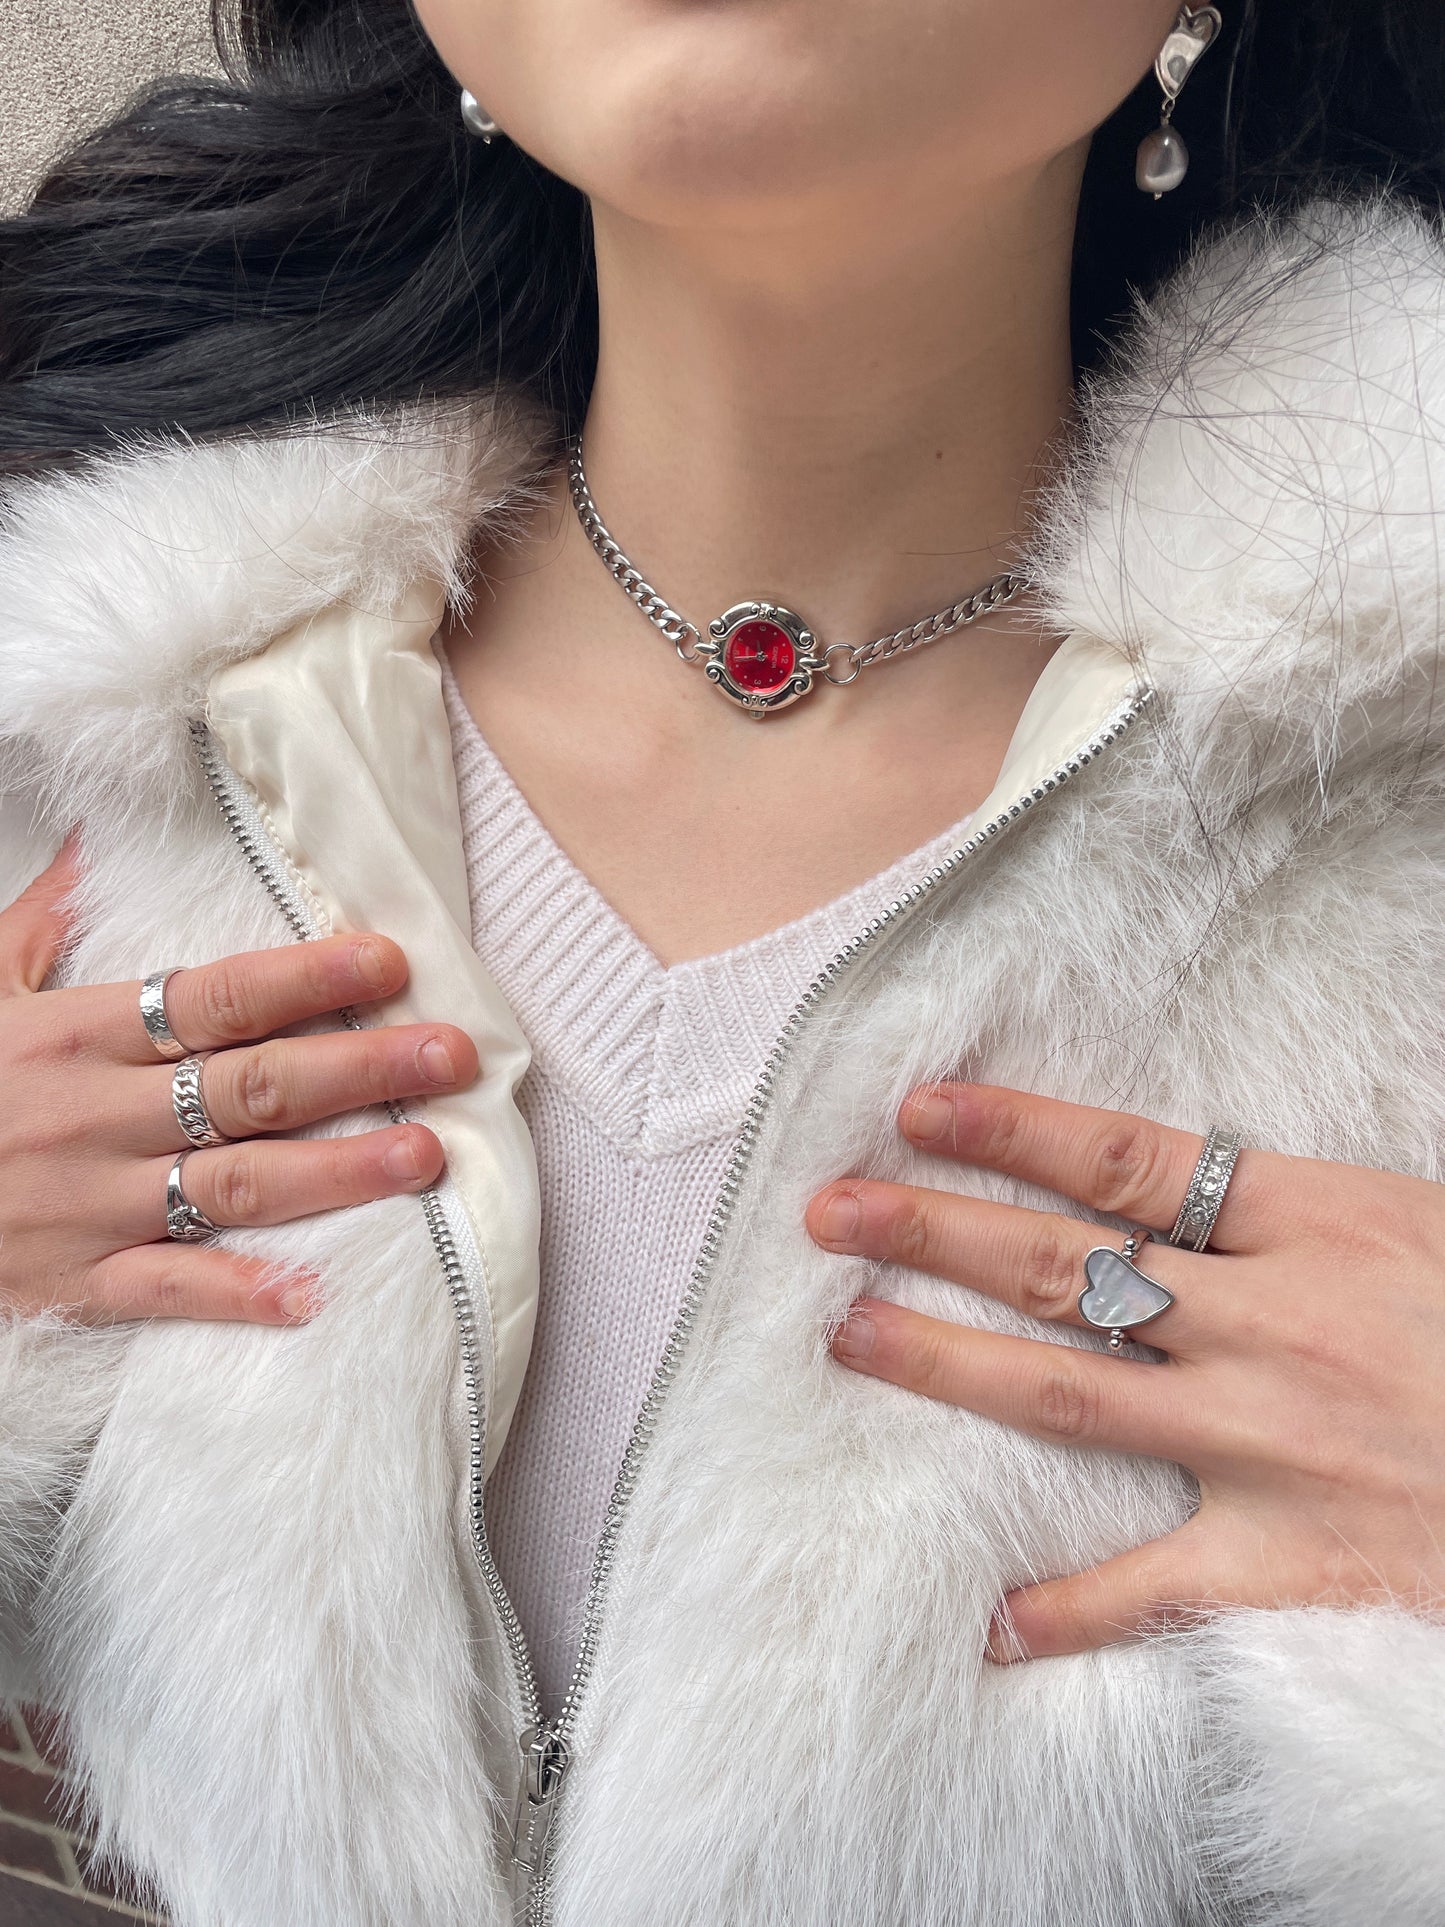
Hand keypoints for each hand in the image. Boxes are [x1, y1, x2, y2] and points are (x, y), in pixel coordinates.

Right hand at [0, 832, 478, 1324]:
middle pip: (252, 1086)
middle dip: (361, 1067)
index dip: (307, 978)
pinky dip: (239, 1294)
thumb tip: (90, 841)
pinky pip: (168, 1289)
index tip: (391, 960)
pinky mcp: (76, 1279)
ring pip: (234, 1184)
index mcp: (78, 1034)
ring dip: (336, 1173)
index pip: (216, 997)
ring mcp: (90, 1202)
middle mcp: (97, 1114)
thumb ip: (42, 920)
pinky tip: (312, 1294)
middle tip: (451, 1056)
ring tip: (424, 1158)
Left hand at [805, 1081, 1444, 1659]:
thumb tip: (1186, 1179)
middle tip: (829, 1212)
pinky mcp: (1296, 1560)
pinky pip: (1158, 1587)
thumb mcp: (1424, 1226)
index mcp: (1316, 1224)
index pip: (1122, 1160)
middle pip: (1067, 1266)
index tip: (914, 1108)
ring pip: (1072, 1394)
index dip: (1008, 1128)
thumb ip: (1302, 1210)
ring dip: (948, 1364)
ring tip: (852, 1335)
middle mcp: (1273, 1326)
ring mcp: (1274, 1446)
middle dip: (935, 1231)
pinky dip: (1072, 1610)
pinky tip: (992, 1622)